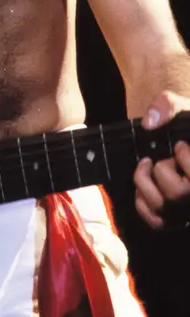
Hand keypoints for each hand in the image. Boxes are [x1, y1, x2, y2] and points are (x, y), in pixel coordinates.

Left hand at [133, 90, 189, 229]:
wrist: (176, 135)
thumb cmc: (184, 123)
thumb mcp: (182, 107)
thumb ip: (167, 105)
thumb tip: (148, 124)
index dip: (185, 157)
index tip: (179, 145)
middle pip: (178, 194)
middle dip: (163, 168)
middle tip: (164, 157)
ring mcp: (185, 213)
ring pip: (162, 208)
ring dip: (146, 181)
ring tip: (148, 164)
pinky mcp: (170, 220)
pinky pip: (153, 220)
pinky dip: (142, 200)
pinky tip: (145, 181)